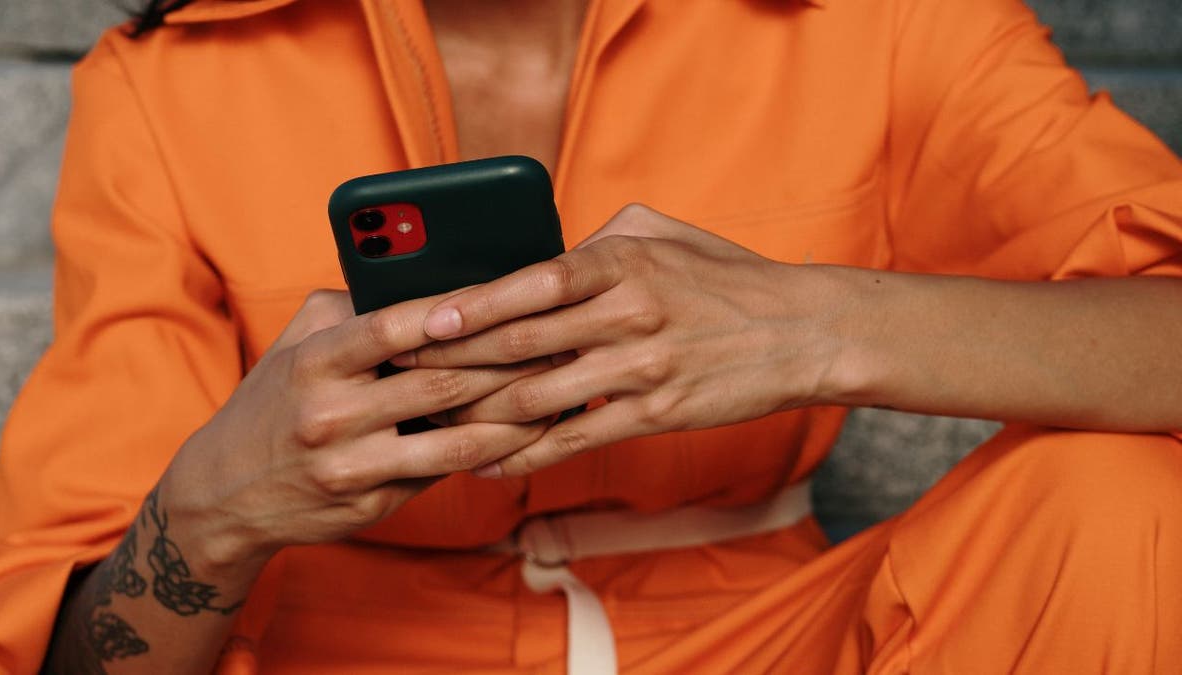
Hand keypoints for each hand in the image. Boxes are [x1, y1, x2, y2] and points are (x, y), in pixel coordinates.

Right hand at [159, 290, 551, 580]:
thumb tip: (424, 281)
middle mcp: (330, 415)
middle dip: (508, 361)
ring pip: (455, 440)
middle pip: (440, 383)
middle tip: (559, 338)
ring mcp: (351, 467)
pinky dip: (489, 453)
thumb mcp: (294, 346)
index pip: (391, 327)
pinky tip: (525, 433)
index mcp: (313, 362)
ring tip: (559, 390)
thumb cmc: (272, 404)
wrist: (221, 496)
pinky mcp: (369, 506)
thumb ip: (350, 310)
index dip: (450, 311)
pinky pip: (443, 475)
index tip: (502, 293)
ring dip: (516, 415)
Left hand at [391, 204, 844, 476]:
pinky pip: (573, 439)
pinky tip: (487, 463)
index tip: (418, 319)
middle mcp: (624, 314)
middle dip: (450, 363)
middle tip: (400, 374)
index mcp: (620, 262)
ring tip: (428, 422)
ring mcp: (638, 369)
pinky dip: (524, 455)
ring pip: (536, 398)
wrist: (801, 333)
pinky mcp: (654, 415)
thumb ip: (597, 240)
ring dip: (475, 414)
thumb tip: (542, 256)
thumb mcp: (664, 234)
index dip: (468, 306)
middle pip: (517, 345)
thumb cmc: (727, 278)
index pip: (528, 284)